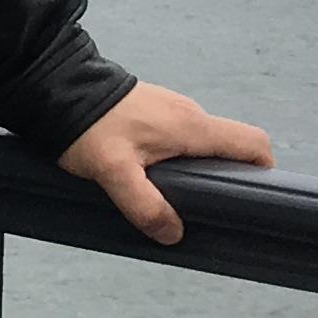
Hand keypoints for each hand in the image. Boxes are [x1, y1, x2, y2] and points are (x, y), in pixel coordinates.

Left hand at [57, 83, 273, 246]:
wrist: (55, 83)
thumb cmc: (87, 125)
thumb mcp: (114, 172)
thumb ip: (145, 206)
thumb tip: (173, 234)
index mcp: (192, 126)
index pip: (252, 143)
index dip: (262, 172)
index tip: (249, 201)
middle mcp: (189, 115)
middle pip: (229, 149)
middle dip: (226, 181)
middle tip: (204, 212)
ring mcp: (170, 111)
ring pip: (200, 146)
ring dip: (196, 172)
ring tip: (172, 200)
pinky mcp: (150, 112)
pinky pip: (178, 140)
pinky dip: (177, 161)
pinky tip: (150, 179)